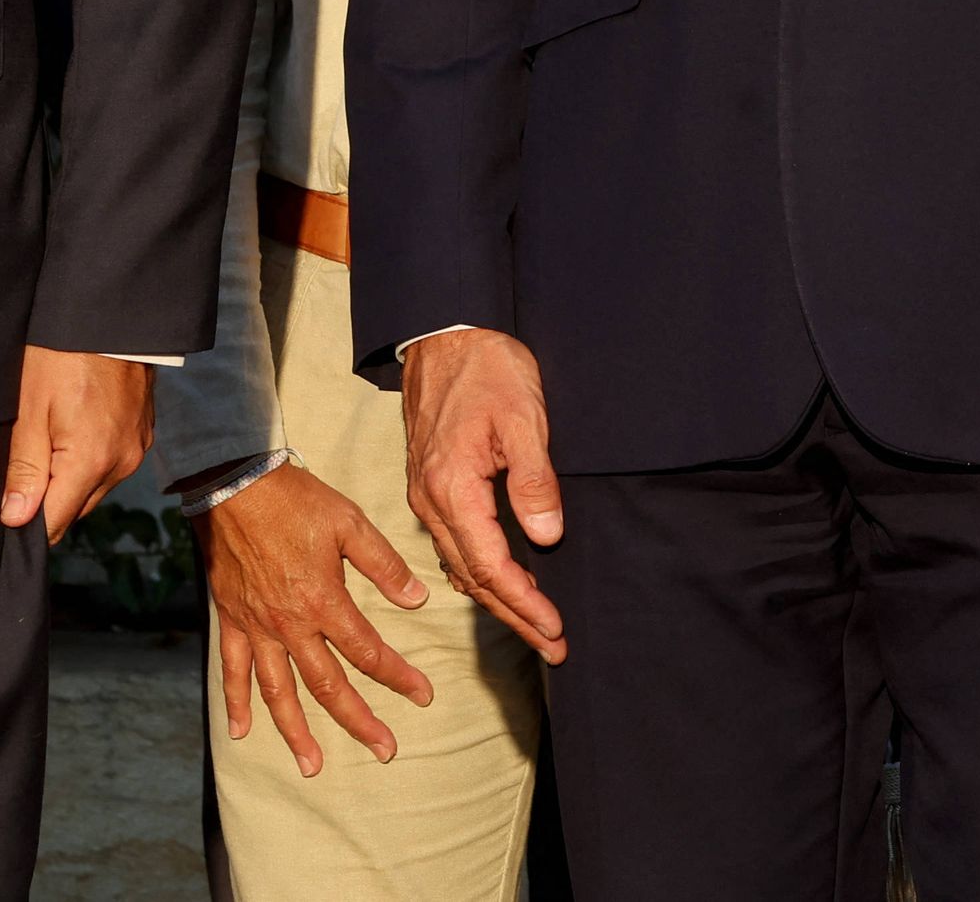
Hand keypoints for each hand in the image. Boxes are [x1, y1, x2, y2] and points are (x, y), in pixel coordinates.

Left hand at [2, 349, 154, 538]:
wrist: (108, 316)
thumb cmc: (61, 356)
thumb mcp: (30, 409)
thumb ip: (24, 468)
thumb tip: (15, 519)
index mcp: (91, 462)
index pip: (54, 524)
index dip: (26, 524)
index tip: (6, 510)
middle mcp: (122, 464)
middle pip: (74, 508)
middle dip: (47, 498)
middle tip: (25, 461)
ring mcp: (137, 449)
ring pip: (93, 488)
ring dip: (70, 478)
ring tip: (51, 437)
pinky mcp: (144, 435)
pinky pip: (111, 465)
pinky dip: (91, 459)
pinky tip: (76, 428)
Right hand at [199, 462, 437, 774]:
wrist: (233, 484)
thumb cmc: (296, 499)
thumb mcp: (350, 523)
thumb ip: (384, 565)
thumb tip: (418, 599)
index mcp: (324, 602)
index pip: (369, 652)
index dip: (398, 677)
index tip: (423, 696)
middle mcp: (291, 625)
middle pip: (328, 686)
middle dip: (358, 721)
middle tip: (384, 751)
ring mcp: (257, 627)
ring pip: (279, 691)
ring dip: (296, 731)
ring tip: (312, 765)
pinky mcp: (231, 620)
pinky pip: (233, 671)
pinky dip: (237, 703)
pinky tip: (242, 732)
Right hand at [400, 329, 567, 663]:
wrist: (445, 332)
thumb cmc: (487, 369)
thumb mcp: (523, 418)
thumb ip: (534, 480)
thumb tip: (545, 536)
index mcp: (451, 488)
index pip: (490, 565)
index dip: (524, 601)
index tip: (554, 628)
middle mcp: (431, 501)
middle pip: (474, 577)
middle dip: (515, 615)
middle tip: (553, 648)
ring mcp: (426, 496)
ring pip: (462, 565)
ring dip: (499, 599)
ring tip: (536, 627)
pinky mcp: (430, 486)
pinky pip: (454, 545)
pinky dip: (480, 572)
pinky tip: (500, 583)